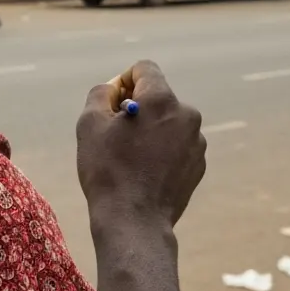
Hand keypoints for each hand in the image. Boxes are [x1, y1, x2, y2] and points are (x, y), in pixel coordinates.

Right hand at [77, 60, 205, 230]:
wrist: (134, 221)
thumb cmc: (108, 169)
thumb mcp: (90, 123)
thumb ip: (101, 93)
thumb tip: (114, 89)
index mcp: (161, 99)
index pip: (144, 69)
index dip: (124, 80)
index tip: (113, 102)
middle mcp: (186, 114)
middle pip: (158, 96)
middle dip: (138, 107)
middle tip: (118, 132)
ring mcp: (197, 141)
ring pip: (168, 121)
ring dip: (152, 129)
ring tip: (132, 156)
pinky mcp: (199, 164)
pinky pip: (178, 144)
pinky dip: (163, 150)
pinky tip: (146, 171)